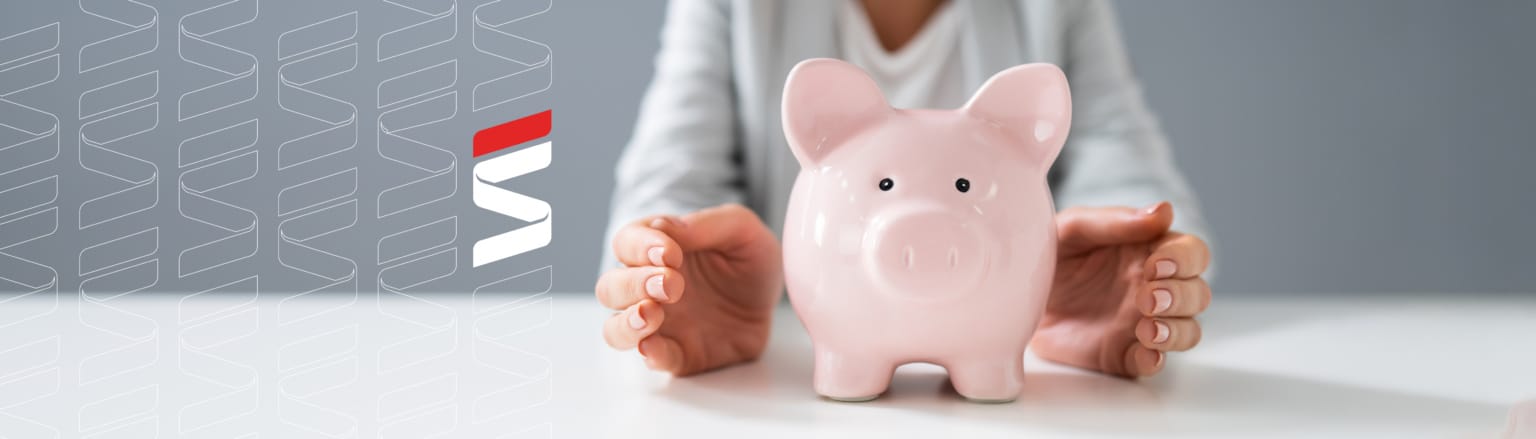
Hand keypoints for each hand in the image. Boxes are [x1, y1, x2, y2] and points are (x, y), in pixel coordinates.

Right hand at [594, 204, 783, 375]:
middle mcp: (648, 288)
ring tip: (651, 314)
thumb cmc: (749, 256)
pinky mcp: (679, 353)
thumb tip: (664, 228)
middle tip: (671, 283)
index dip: (640, 246)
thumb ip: (706, 224)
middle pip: (610, 288)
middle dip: (634, 284)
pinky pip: (653, 358)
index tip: (670, 253)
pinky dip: (651, 354)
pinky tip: (655, 348)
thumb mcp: (741, 228)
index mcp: (656, 250)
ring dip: (626, 323)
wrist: (773, 296)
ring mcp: (661, 324)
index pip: (626, 243)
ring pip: (615, 329)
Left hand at [1030, 202, 1211, 377]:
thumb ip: (1115, 221)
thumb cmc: (1049, 254)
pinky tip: (1144, 354)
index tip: (1158, 263)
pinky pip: (1154, 363)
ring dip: (1177, 331)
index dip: (1185, 259)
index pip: (1192, 253)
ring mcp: (1144, 323)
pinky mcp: (1125, 354)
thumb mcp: (1073, 229)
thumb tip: (1164, 211)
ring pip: (1187, 330)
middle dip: (1182, 296)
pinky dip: (1155, 361)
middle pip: (1197, 293)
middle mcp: (1155, 288)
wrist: (1015, 296)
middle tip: (1149, 297)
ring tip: (1148, 329)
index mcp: (1150, 252)